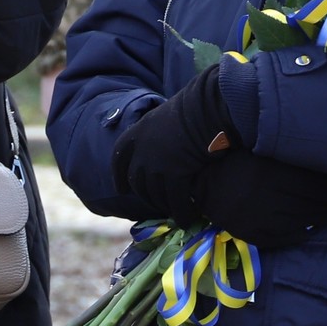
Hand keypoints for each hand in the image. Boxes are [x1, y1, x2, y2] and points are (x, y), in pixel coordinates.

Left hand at [111, 68, 232, 219]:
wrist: (208, 109)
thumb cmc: (196, 107)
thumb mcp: (168, 116)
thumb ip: (162, 132)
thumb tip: (169, 142)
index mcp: (138, 132)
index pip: (120, 158)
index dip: (119, 176)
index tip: (121, 189)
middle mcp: (142, 151)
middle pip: (138, 183)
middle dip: (147, 197)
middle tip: (159, 205)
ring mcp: (157, 164)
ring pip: (156, 196)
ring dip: (166, 207)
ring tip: (178, 213)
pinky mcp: (175, 175)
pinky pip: (176, 201)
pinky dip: (182, 212)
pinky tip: (188, 218)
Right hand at [198, 150, 326, 248]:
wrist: (202, 185)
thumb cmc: (234, 162)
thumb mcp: (260, 153)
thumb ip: (286, 159)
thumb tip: (322, 168)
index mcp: (270, 174)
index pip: (313, 186)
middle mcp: (267, 198)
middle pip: (310, 204)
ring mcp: (259, 218)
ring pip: (300, 221)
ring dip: (318, 218)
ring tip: (326, 213)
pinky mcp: (252, 234)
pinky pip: (284, 237)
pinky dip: (300, 233)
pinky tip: (309, 228)